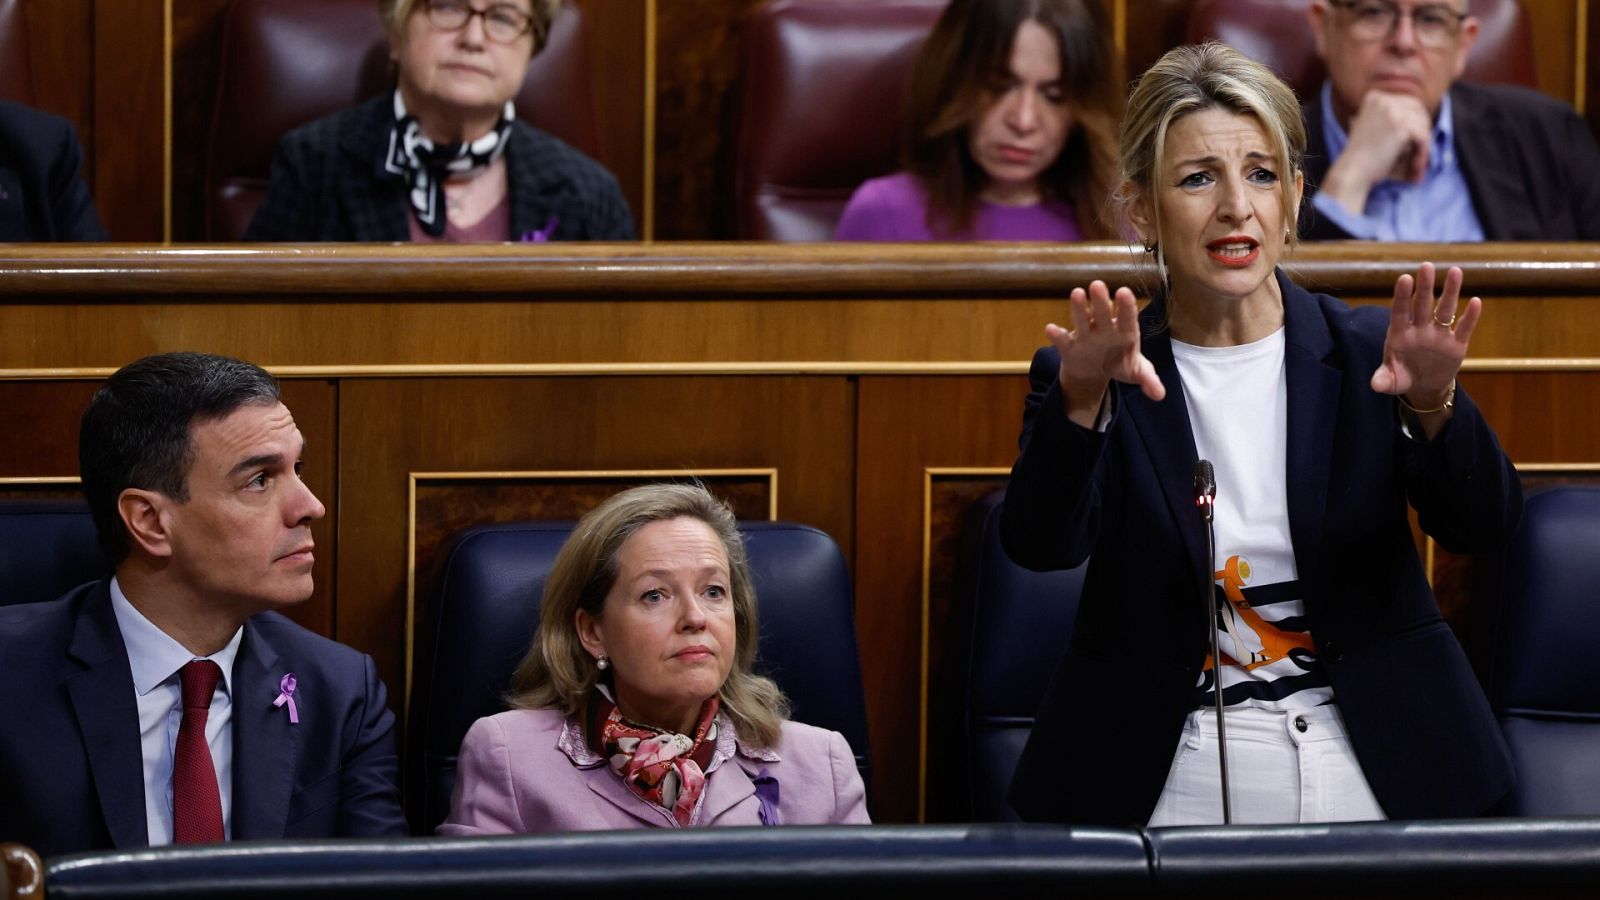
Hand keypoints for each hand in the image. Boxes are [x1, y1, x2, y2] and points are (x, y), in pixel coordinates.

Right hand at [1046, 280, 1164, 427]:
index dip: (1126, 306)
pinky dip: (1056, 335)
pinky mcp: (1069, 346)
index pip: (1127, 317)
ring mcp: (1085, 335)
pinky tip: (1050, 329)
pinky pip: (1062, 340)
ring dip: (1079, 308)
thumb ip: (1149, 380)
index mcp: (1125, 331)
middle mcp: (1104, 328)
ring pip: (1082, 319)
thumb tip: (1160, 395)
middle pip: (1103, 313)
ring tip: (1077, 293)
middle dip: (1101, 301)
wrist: (1094, 371)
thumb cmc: (1120, 363)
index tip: (1124, 293)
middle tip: (1097, 285)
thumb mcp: (1136, 373)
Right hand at [1320, 91, 1432, 213]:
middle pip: (1419, 110)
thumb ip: (1390, 118)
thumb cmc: (1364, 156)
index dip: (1416, 122)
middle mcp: (1383, 100)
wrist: (1353, 171)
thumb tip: (1421, 118)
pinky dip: (1423, 153)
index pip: (1409, 103)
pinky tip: (1416, 166)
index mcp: (1375, 98)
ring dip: (1424, 145)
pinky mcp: (1400, 126)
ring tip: (1417, 164)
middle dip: (1424, 130)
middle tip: (1422, 151)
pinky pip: (1423, 136)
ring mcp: (1392, 112)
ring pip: (1423, 124)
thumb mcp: (1374, 128)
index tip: (1417, 141)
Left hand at [1370, 263, 1480, 408]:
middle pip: (1422, 305)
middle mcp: (1419, 330)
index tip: (1404, 278)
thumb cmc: (1401, 377)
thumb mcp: (1390, 381)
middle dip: (1425, 286)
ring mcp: (1438, 335)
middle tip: (1426, 265)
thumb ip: (1382, 381)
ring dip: (1450, 292)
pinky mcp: (1456, 345)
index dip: (1402, 296)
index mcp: (1399, 334)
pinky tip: (1476, 301)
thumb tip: (1374, 385)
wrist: (1423, 386)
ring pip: (1445, 310)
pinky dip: (1471, 316)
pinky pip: (1464, 328)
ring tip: (1455, 271)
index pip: (1400, 312)